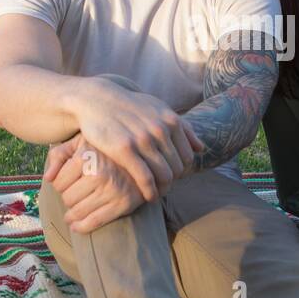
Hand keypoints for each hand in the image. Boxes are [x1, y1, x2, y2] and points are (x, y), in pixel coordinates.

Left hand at [47, 134, 147, 233]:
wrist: (141, 157)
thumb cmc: (104, 150)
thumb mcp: (80, 142)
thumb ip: (59, 155)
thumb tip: (47, 178)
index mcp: (87, 156)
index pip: (58, 182)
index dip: (59, 185)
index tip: (67, 184)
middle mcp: (99, 173)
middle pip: (67, 198)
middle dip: (67, 199)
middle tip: (74, 196)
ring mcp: (112, 190)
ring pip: (78, 211)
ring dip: (72, 215)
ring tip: (72, 213)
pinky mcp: (123, 203)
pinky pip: (95, 221)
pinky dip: (82, 227)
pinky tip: (77, 226)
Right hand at [73, 79, 205, 201]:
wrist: (97, 100)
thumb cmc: (129, 107)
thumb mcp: (159, 109)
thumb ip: (182, 127)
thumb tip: (201, 148)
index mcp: (171, 121)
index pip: (187, 157)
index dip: (181, 171)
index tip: (171, 177)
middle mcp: (160, 130)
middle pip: (177, 168)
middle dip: (172, 181)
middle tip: (163, 188)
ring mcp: (143, 140)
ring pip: (164, 175)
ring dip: (163, 190)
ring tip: (156, 194)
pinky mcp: (125, 150)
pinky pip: (145, 178)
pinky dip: (150, 192)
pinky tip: (148, 197)